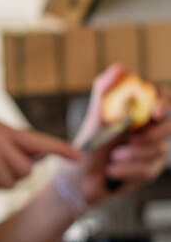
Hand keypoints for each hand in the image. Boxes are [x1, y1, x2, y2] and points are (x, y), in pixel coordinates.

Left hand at [57, 64, 170, 206]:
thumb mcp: (96, 116)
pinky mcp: (150, 169)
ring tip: (111, 158)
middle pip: (170, 125)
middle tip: (131, 139)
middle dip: (152, 134)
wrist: (80, 173)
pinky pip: (148, 169)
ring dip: (132, 155)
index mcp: (140, 110)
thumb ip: (106, 91)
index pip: (164, 99)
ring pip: (157, 150)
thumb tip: (119, 67)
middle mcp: (151, 128)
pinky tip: (111, 170)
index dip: (164, 104)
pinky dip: (127, 170)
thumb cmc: (90, 141)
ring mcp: (153, 148)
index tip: (154, 113)